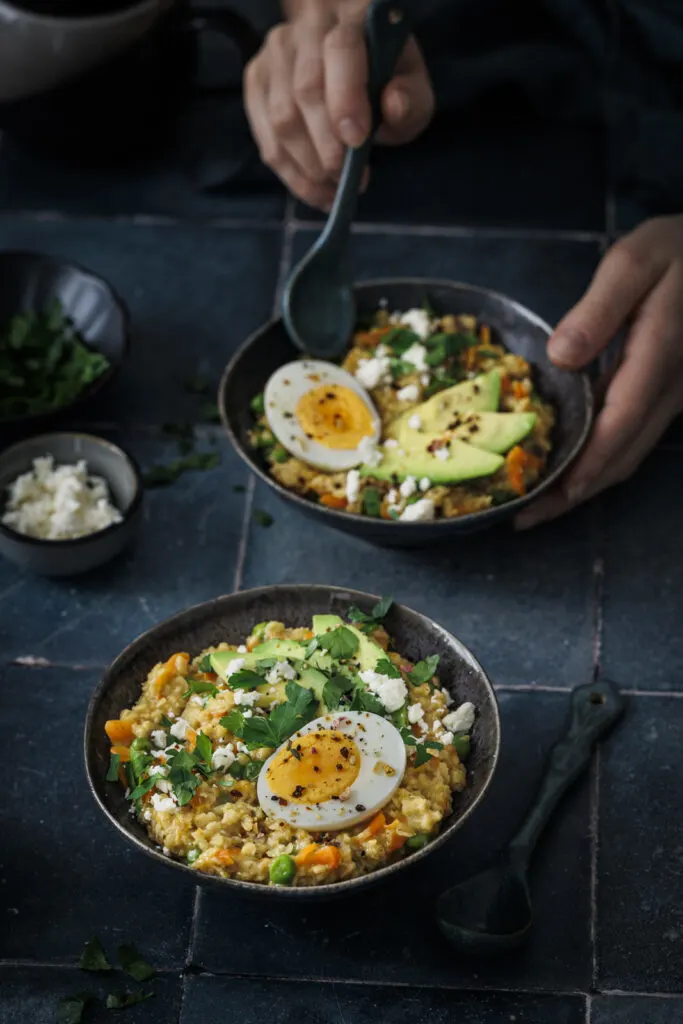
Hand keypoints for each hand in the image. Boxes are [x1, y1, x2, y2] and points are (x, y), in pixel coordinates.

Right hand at [243, 3, 433, 208]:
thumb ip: (412, 97)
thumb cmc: (384, 72)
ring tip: (333, 188)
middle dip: (326, 146)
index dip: (345, 99)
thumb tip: (394, 106)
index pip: (340, 50)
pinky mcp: (257, 79)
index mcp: (352, 16)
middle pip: (304, 90)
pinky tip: (314, 189)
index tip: (357, 141)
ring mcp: (275, 53)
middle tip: (346, 177)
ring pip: (281, 117)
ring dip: (308, 166)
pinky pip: (266, 136)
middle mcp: (307, 28)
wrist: (347, 53)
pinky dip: (290, 173)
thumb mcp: (411, 81)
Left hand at [516, 214, 682, 528]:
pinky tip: (570, 466)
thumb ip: (600, 308)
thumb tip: (561, 357)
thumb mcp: (635, 261)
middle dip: (576, 493)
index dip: (586, 467)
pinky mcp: (670, 394)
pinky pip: (635, 438)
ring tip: (541, 505)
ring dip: (588, 485)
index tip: (549, 498)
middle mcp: (672, 386)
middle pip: (624, 454)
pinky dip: (601, 462)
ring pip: (632, 453)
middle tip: (527, 518)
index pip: (620, 424)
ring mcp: (676, 395)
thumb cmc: (677, 250)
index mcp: (660, 354)